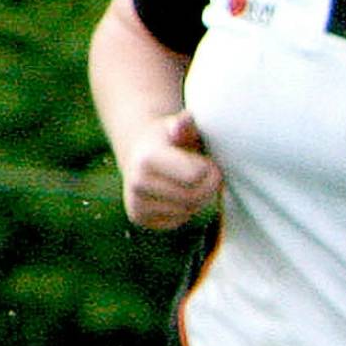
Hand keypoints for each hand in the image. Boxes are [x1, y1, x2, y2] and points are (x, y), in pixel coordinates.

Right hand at [119, 110, 219, 229]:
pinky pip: (178, 221)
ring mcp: (135, 202)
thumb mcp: (179, 126)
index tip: (208, 162)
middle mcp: (137, 182)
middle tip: (208, 176)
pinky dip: (186, 211)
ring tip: (191, 183)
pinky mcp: (138, 218)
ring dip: (199, 200)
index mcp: (147, 159)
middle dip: (208, 188)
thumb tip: (178, 127)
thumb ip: (184, 123)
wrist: (140, 154)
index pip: (194, 177)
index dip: (209, 170)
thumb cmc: (170, 139)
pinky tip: (178, 195)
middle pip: (193, 197)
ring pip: (187, 211)